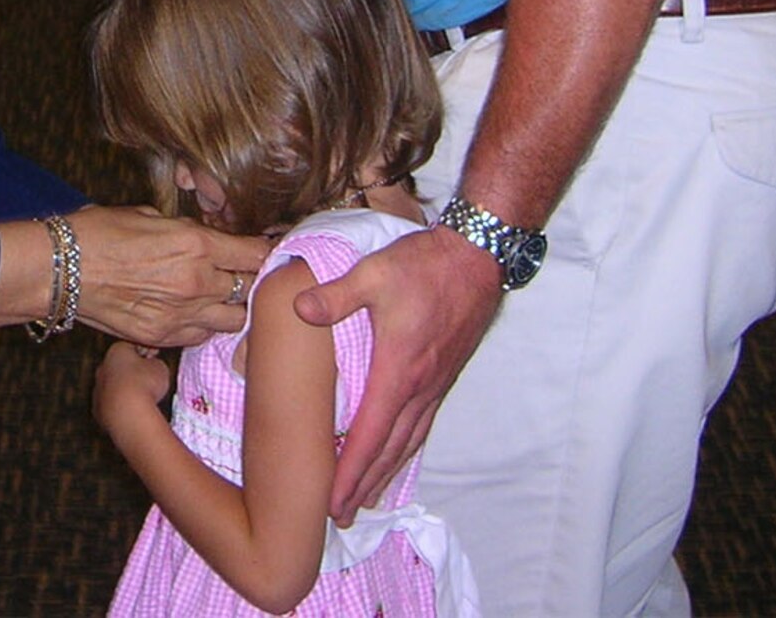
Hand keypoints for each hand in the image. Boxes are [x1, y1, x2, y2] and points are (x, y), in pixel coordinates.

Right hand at [70, 205, 268, 348]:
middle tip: (248, 274)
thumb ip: (187, 232)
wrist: (59, 268)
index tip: (265, 250)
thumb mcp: (150, 216)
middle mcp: (197, 283)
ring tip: (223, 297)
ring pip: (234, 320)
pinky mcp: (163, 337)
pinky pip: (202, 335)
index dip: (265, 251)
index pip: (256, 254)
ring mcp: (181, 315)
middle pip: (251, 289)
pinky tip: (195, 312)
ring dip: (233, 307)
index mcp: (196, 244)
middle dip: (253, 281)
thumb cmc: (98, 233)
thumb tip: (207, 241)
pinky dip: (206, 325)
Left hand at [93, 340, 171, 435]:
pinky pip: (111, 404)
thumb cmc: (145, 387)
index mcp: (116, 351)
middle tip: (148, 379)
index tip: (154, 358)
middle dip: (132, 371)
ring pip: (113, 386)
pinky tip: (132, 411)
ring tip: (143, 399)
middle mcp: (103, 367)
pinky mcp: (98, 410)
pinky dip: (120, 406)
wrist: (129, 415)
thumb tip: (153, 367)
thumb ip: (155, 363)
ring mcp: (98, 389)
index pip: (132, 346)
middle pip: (119, 365)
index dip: (145, 351)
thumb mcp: (160, 367)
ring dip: (125, 389)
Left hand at [292, 224, 501, 523]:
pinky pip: (420, 426)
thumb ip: (336, 295)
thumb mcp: (374, 272)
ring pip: (407, 442)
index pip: (370, 435)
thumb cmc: (423, 266)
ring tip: (364, 499)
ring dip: (385, 473)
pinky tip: (396, 457)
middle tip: (340, 517)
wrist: (476, 258)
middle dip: (363, 486)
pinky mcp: (442, 377)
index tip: (332, 502)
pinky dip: (404, 450)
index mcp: (399, 370)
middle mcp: (419, 388)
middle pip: (389, 450)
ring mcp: (434, 385)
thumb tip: (300, 308)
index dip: (350, 471)